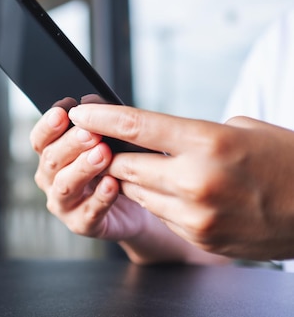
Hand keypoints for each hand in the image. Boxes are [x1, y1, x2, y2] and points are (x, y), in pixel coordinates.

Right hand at [30, 106, 150, 240]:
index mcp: (51, 156)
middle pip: (52, 160)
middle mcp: (51, 180)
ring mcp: (63, 204)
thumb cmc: (117, 166)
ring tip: (103, 154)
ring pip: (65, 185)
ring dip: (83, 168)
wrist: (138, 206)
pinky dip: (100, 198)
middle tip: (92, 133)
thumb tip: (91, 101)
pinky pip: (89, 212)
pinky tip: (112, 184)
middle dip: (71, 144)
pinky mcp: (82, 224)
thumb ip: (96, 124)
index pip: (39, 140)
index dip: (47, 126)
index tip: (62, 112)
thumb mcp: (107, 141)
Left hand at [68, 104, 293, 260]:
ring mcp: (197, 215)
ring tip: (155, 167)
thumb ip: (189, 134)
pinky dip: (159, 201)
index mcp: (208, 142)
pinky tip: (179, 192)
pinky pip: (160, 215)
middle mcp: (196, 181)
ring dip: (135, 179)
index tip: (79, 114)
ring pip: (137, 192)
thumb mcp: (240, 129)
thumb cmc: (285, 159)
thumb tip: (149, 137)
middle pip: (125, 165)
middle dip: (113, 154)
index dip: (100, 118)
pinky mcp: (200, 238)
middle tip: (109, 144)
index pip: (136, 126)